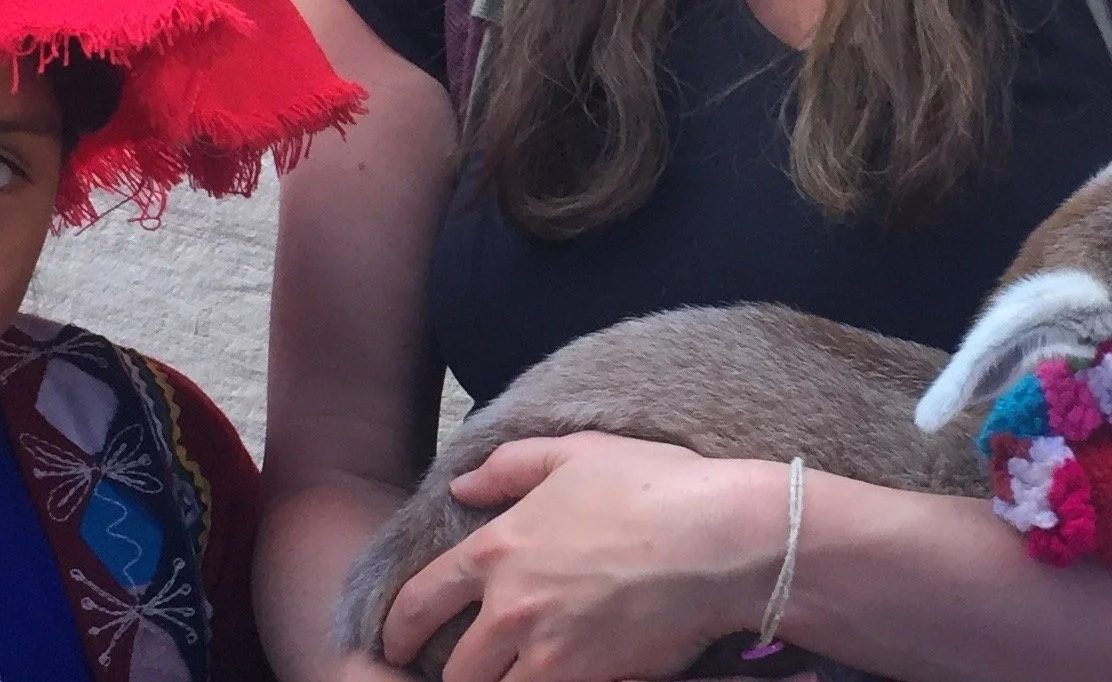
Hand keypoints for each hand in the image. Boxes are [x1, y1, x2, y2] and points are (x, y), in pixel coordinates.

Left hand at [380, 434, 787, 681]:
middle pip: (455, 668)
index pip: (421, 600)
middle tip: (464, 671)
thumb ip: (511, 466)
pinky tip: (557, 679)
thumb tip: (461, 486)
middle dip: (455, 673)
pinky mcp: (583, 681)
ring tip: (508, 678)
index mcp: (499, 548)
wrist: (718, 540)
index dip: (398, 628)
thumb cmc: (654, 486)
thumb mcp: (577, 453)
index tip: (394, 642)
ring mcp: (544, 651)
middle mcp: (510, 606)